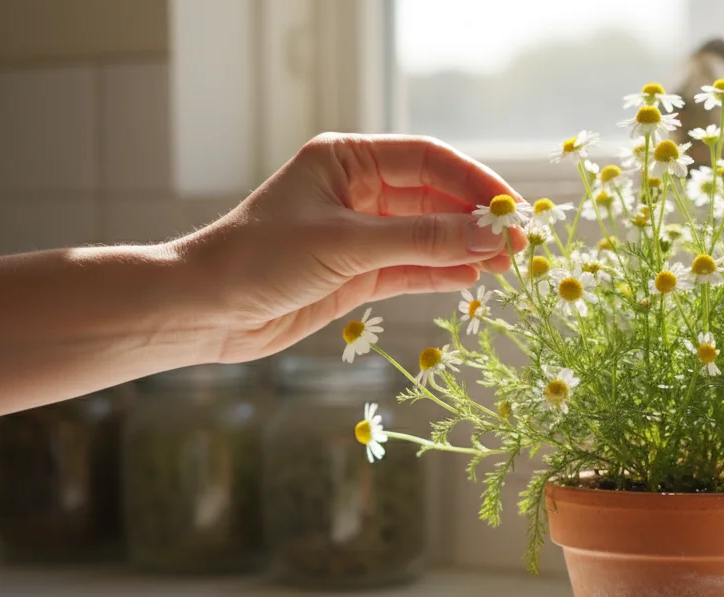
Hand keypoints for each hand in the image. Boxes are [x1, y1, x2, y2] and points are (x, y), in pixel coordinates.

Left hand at [177, 133, 524, 361]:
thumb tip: (487, 237)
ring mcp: (360, 233)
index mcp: (348, 159)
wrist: (204, 310)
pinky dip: (443, 274)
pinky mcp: (358, 273)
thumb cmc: (260, 259)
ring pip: (428, 236)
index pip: (428, 159)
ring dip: (465, 249)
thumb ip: (420, 243)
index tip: (511, 209)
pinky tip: (474, 279)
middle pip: (434, 197)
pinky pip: (413, 268)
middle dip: (475, 220)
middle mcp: (358, 190)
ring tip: (508, 267)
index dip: (474, 181)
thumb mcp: (346, 245)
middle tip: (520, 244)